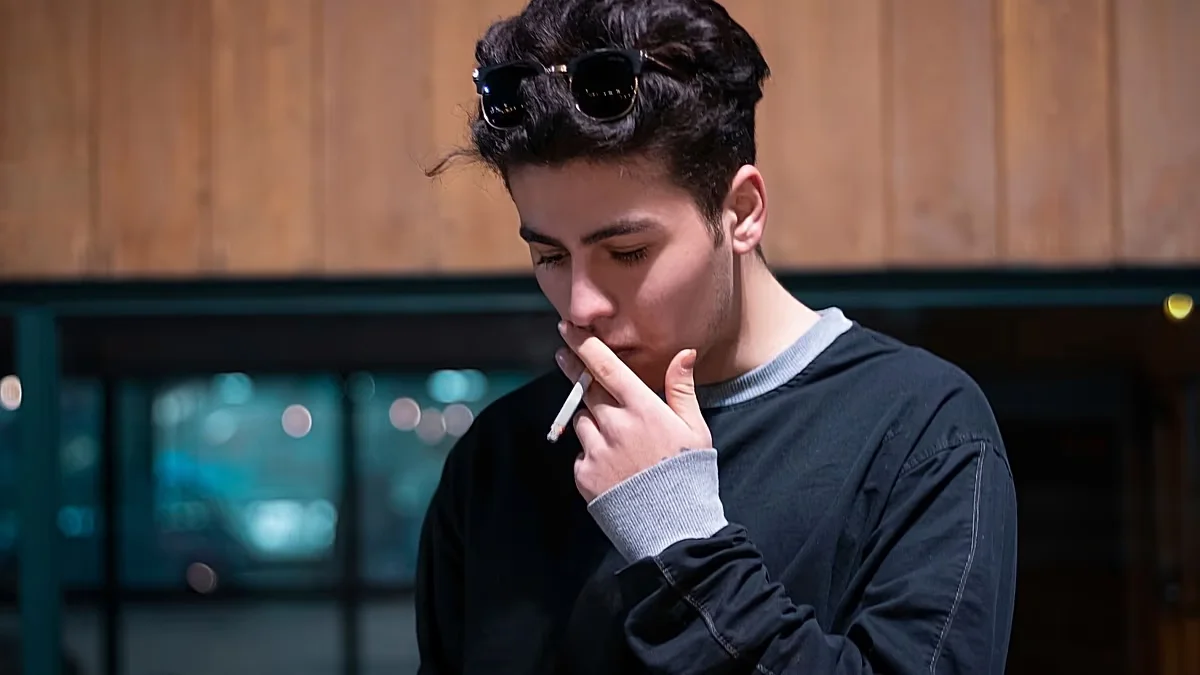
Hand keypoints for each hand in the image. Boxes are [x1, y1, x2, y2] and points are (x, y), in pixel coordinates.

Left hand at [555, 321, 712, 501]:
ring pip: (582, 420)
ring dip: (592, 419)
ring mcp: (597, 451)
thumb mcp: (695, 429)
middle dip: (575, 369)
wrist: (673, 528)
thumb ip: (681, 389)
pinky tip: (615, 465)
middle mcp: (615, 426)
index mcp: (642, 409)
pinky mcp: (585, 475)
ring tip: (617, 438)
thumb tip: (684, 353)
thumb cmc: (688, 474)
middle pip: (585, 388)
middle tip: (564, 356)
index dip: (583, 344)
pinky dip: (592, 452)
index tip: (567, 329)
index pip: (605, 367)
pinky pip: (581, 453)